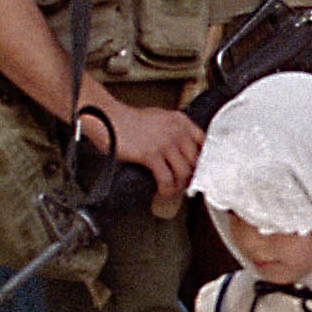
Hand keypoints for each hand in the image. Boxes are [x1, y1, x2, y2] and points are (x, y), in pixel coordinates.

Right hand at [82, 95, 204, 197]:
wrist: (107, 118)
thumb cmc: (128, 121)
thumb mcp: (158, 118)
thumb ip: (173, 130)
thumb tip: (183, 151)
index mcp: (179, 120)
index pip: (204, 143)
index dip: (202, 160)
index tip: (197, 171)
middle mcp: (176, 130)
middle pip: (195, 161)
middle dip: (190, 177)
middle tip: (182, 185)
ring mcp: (164, 142)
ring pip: (184, 172)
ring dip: (179, 186)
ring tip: (171, 191)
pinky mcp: (151, 154)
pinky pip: (167, 179)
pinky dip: (167, 190)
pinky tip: (162, 193)